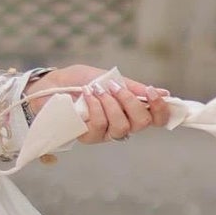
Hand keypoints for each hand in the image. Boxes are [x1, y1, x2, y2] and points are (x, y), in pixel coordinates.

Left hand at [27, 64, 171, 143]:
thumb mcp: (108, 77)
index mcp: (130, 110)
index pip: (156, 119)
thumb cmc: (80, 81)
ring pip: (120, 126)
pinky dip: (95, 107)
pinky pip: (99, 126)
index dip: (161, 110)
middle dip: (130, 102)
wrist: (51, 84)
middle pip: (141, 124)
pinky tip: (86, 96)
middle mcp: (120, 125)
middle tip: (114, 87)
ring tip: (97, 89)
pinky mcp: (87, 137)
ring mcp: (104, 133)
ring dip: (110, 104)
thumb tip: (164, 93)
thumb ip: (133, 87)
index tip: (154, 93)